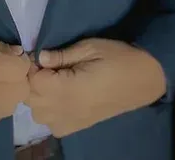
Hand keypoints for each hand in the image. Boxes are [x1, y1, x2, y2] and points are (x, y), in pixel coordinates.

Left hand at [25, 38, 165, 137]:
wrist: (143, 79)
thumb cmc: (117, 58)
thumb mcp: (89, 47)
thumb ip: (62, 55)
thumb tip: (39, 57)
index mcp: (69, 89)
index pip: (33, 82)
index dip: (32, 66)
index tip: (40, 54)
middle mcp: (66, 110)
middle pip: (32, 100)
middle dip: (33, 81)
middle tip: (47, 64)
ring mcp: (72, 122)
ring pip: (39, 114)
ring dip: (39, 97)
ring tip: (52, 79)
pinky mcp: (78, 126)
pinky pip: (52, 125)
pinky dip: (49, 111)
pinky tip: (60, 95)